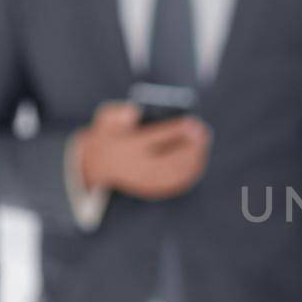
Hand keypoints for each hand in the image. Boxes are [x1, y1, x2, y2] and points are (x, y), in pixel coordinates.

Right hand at [74, 100, 210, 199]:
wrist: (98, 163)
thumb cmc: (109, 134)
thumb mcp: (105, 119)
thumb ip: (116, 114)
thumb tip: (133, 112)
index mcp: (126, 147)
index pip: (155, 138)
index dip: (176, 130)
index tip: (191, 122)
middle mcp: (137, 167)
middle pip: (171, 158)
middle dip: (190, 145)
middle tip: (201, 130)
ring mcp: (146, 180)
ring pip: (176, 172)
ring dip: (194, 156)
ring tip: (203, 139)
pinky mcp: (152, 188)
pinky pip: (175, 182)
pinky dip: (190, 170)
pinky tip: (198, 157)